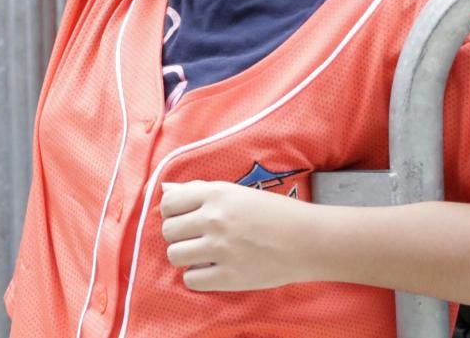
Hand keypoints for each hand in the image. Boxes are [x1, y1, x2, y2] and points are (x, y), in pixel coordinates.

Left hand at [160, 180, 314, 291]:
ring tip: (201, 254)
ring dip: (184, 256)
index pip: (169, 202)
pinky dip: (197, 277)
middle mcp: (214, 219)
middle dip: (177, 235)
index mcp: (216, 193)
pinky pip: (191, 280)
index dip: (171, 212)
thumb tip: (165, 189)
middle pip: (168, 230)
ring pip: (175, 255)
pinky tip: (210, 269)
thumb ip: (198, 191)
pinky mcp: (229, 276)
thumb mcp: (235, 192)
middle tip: (194, 237)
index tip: (182, 217)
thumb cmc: (271, 212)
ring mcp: (220, 248)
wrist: (305, 239)